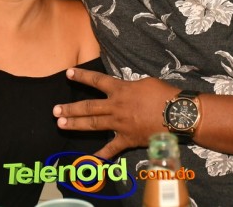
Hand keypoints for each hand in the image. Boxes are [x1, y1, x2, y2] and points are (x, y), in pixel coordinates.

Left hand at [53, 68, 179, 158]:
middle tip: (55, 110)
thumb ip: (130, 86)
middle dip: (70, 108)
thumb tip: (125, 89)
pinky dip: (103, 154)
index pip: (97, 81)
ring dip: (76, 124)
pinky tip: (92, 159)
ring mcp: (120, 124)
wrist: (177, 114)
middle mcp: (116, 106)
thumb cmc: (164, 94)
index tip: (68, 74)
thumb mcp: (146, 82)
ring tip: (61, 124)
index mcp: (121, 89)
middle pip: (88, 107)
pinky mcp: (128, 139)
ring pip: (94, 124)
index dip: (82, 76)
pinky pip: (113, 148)